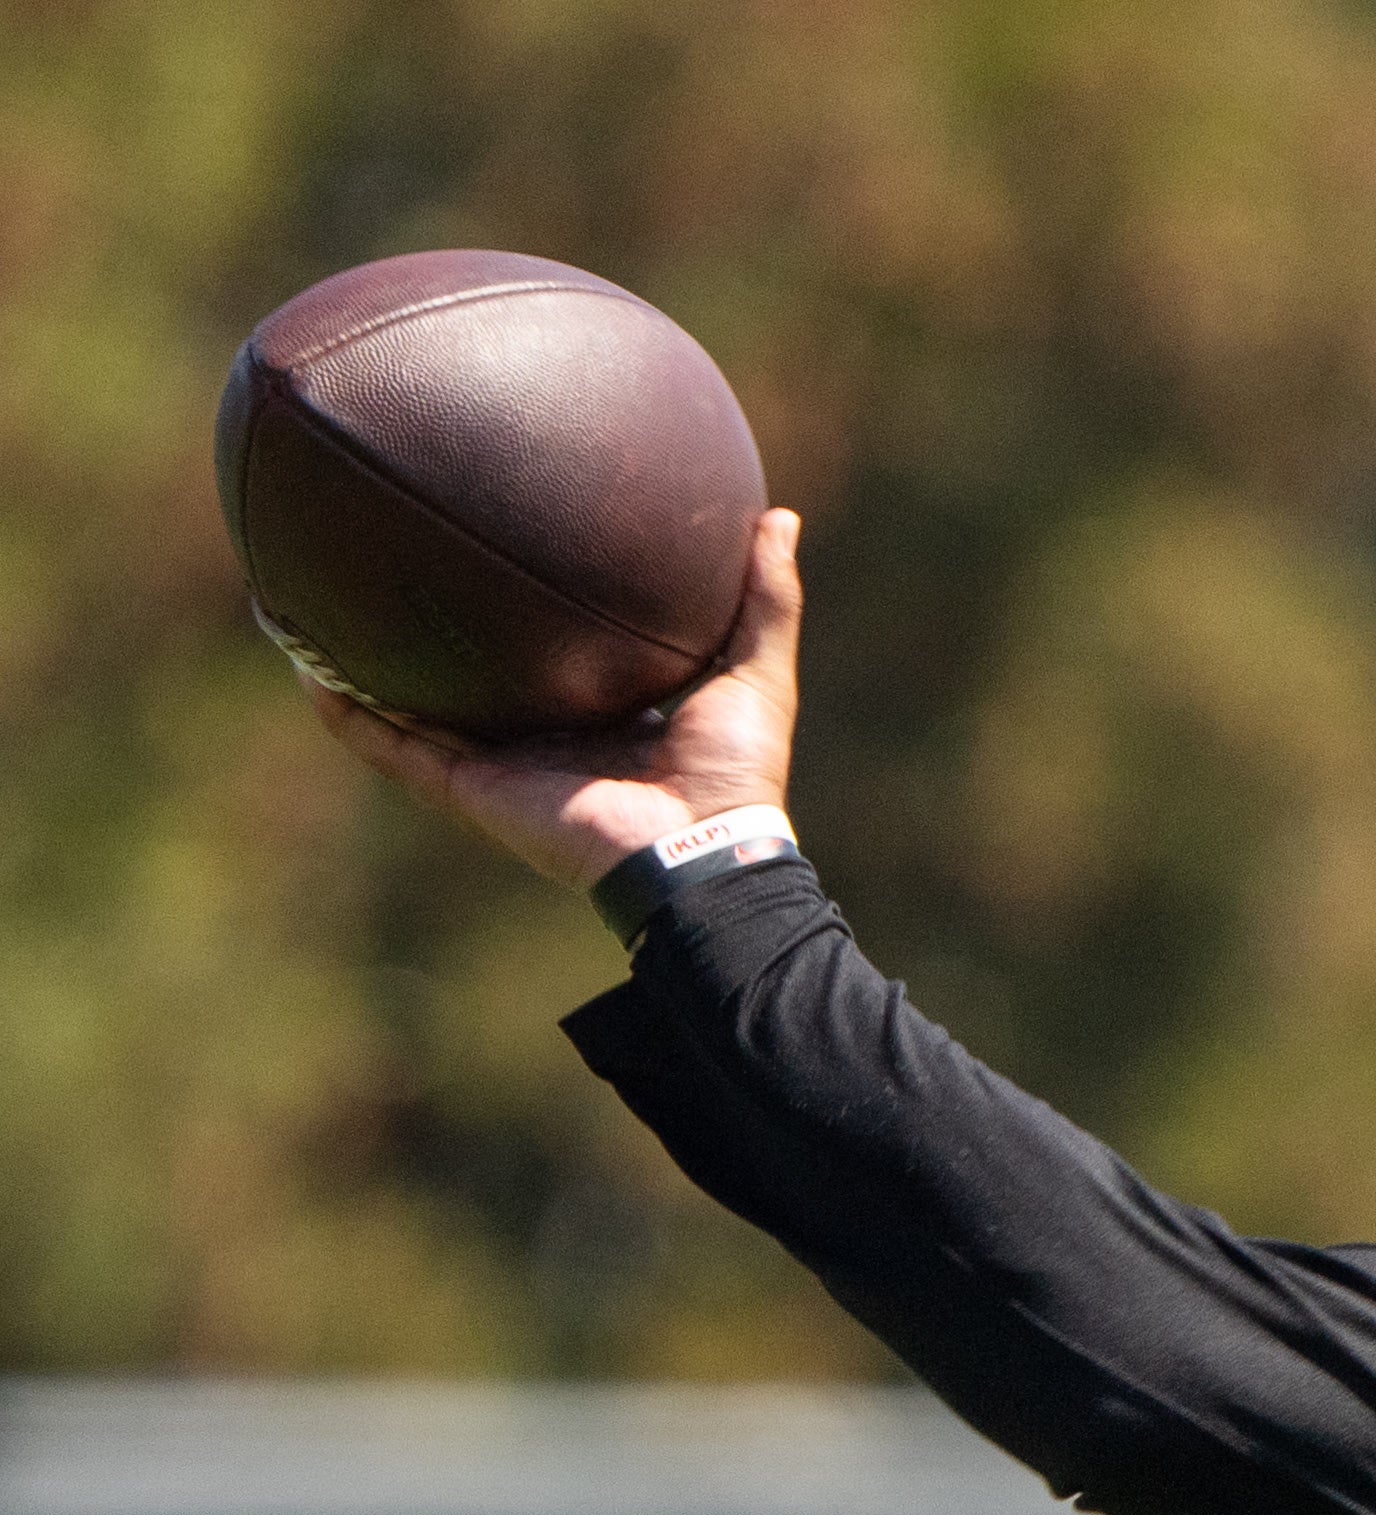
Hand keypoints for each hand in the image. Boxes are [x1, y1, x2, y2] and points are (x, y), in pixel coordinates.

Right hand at [305, 506, 805, 887]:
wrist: (703, 849)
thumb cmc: (737, 771)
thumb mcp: (756, 669)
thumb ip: (764, 597)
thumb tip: (776, 514)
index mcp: (602, 710)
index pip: (549, 651)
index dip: (519, 608)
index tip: (493, 551)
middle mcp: (545, 735)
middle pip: (471, 675)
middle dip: (426, 629)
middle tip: (384, 565)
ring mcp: (504, 763)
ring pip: (415, 709)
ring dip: (364, 667)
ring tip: (310, 612)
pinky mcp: (475, 790)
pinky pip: (399, 748)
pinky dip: (352, 716)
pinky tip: (309, 671)